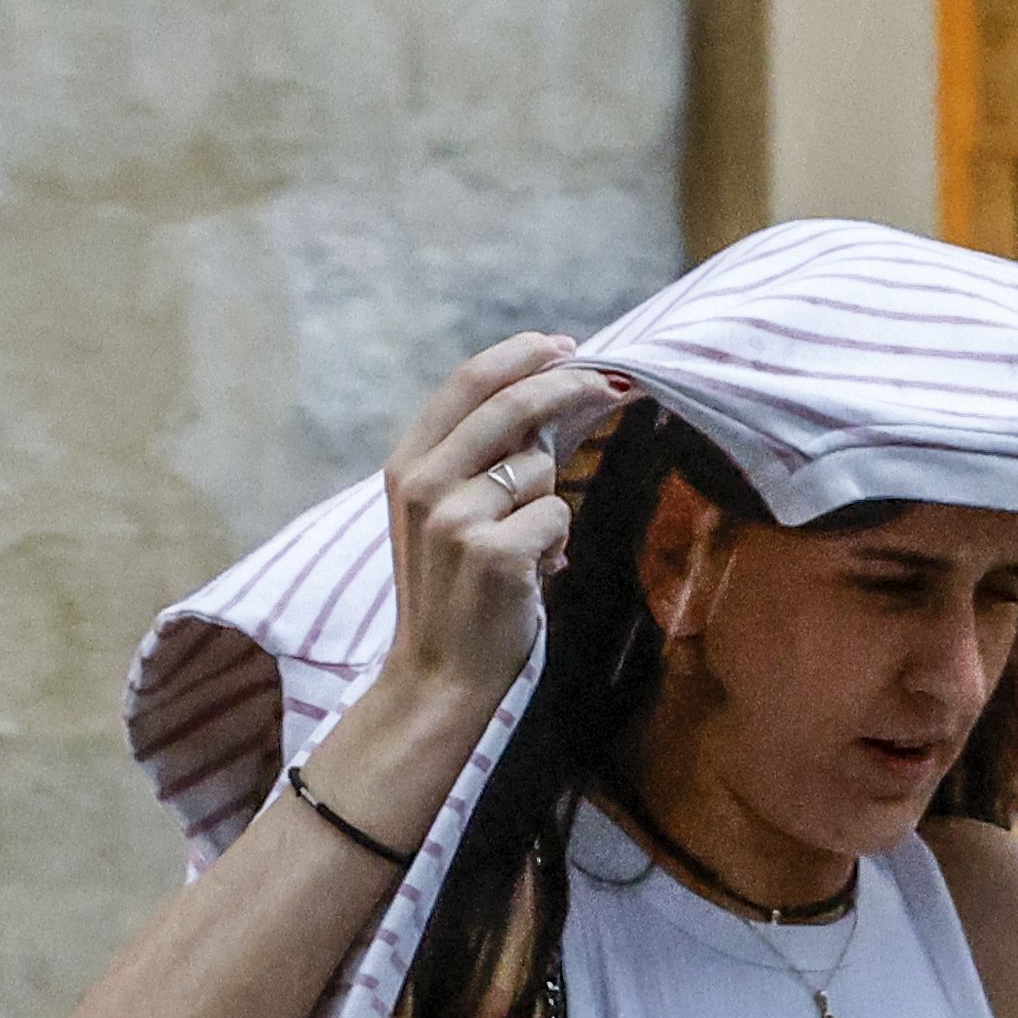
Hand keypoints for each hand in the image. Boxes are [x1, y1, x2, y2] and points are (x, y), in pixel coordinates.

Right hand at [375, 335, 605, 714]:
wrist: (439, 672)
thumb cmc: (455, 591)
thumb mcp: (443, 514)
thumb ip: (477, 461)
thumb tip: (542, 407)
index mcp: (407, 464)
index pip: (466, 383)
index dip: (519, 356)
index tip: (561, 345)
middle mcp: (423, 482)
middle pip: (512, 406)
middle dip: (568, 386)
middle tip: (610, 381)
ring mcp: (456, 517)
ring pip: (541, 470)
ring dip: (550, 504)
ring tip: (524, 547)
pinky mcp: (494, 554)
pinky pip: (557, 517)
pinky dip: (558, 544)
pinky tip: (533, 572)